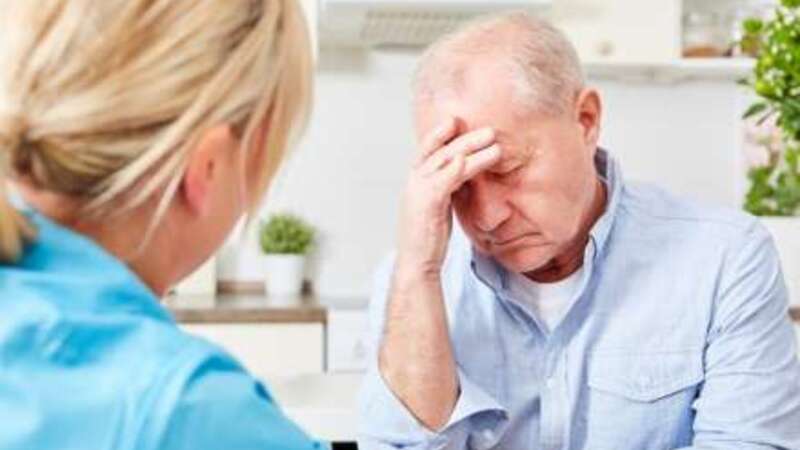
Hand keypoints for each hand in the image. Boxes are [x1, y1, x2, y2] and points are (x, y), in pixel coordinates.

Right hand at [395, 118, 501, 283]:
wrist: (416, 264)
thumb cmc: (429, 239)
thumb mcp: (438, 207)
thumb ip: (447, 188)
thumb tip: (464, 175)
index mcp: (416, 182)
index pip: (428, 150)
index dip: (441, 134)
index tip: (458, 122)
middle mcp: (414, 181)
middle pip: (439, 150)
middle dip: (463, 136)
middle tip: (488, 129)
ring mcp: (418, 190)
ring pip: (445, 161)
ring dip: (470, 148)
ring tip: (493, 142)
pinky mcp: (427, 203)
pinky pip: (443, 180)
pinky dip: (457, 168)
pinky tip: (470, 160)